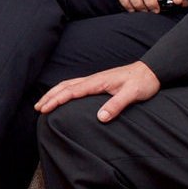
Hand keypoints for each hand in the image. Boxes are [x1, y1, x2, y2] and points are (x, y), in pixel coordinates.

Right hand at [37, 60, 160, 121]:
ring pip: (69, 84)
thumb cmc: (143, 82)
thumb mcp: (132, 94)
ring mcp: (95, 80)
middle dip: (49, 96)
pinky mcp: (98, 82)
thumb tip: (101, 117)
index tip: (44, 109)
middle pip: (65, 86)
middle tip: (37, 108)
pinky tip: (63, 96)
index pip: (71, 91)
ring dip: (54, 93)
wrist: (151, 71)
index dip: (56, 100)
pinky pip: (76, 85)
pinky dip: (64, 90)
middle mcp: (93, 79)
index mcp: (97, 82)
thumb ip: (116, 104)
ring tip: (44, 103)